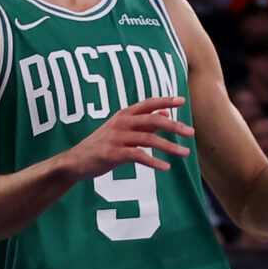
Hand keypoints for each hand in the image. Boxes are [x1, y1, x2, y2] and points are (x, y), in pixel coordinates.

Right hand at [62, 96, 191, 178]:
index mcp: (124, 114)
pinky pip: (139, 156)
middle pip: (153, 121)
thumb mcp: (121, 129)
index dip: (165, 101)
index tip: (182, 101)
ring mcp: (117, 137)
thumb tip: (166, 114)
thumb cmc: (102, 144)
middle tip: (191, 133)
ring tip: (185, 153)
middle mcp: (121, 123)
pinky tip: (166, 167)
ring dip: (169, 147)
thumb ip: (143, 122)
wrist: (76, 161)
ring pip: (149, 139)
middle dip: (174, 126)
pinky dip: (154, 162)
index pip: (148, 104)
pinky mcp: (113, 153)